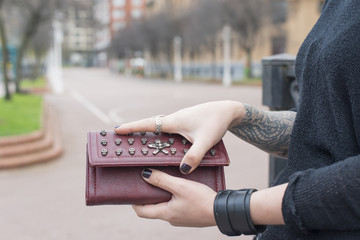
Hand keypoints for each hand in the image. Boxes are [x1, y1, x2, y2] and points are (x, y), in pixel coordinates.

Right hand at [115, 101, 243, 172]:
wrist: (228, 110)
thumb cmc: (215, 122)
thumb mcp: (205, 141)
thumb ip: (194, 155)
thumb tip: (183, 170)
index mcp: (174, 121)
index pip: (148, 124)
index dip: (132, 127)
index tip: (116, 130)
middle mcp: (174, 119)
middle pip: (150, 126)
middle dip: (135, 132)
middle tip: (121, 141)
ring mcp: (179, 120)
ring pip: (159, 128)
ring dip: (148, 135)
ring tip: (138, 147)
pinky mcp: (185, 123)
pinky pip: (168, 131)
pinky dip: (160, 137)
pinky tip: (163, 148)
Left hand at [133, 169, 216, 226]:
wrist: (222, 210)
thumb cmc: (201, 199)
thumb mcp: (180, 186)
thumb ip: (161, 180)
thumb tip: (144, 174)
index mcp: (166, 213)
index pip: (142, 211)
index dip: (134, 202)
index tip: (132, 190)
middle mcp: (171, 218)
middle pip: (153, 208)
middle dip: (149, 196)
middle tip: (147, 181)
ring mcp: (181, 218)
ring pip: (165, 206)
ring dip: (162, 195)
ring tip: (163, 180)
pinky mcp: (189, 215)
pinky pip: (176, 205)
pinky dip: (173, 196)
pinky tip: (179, 187)